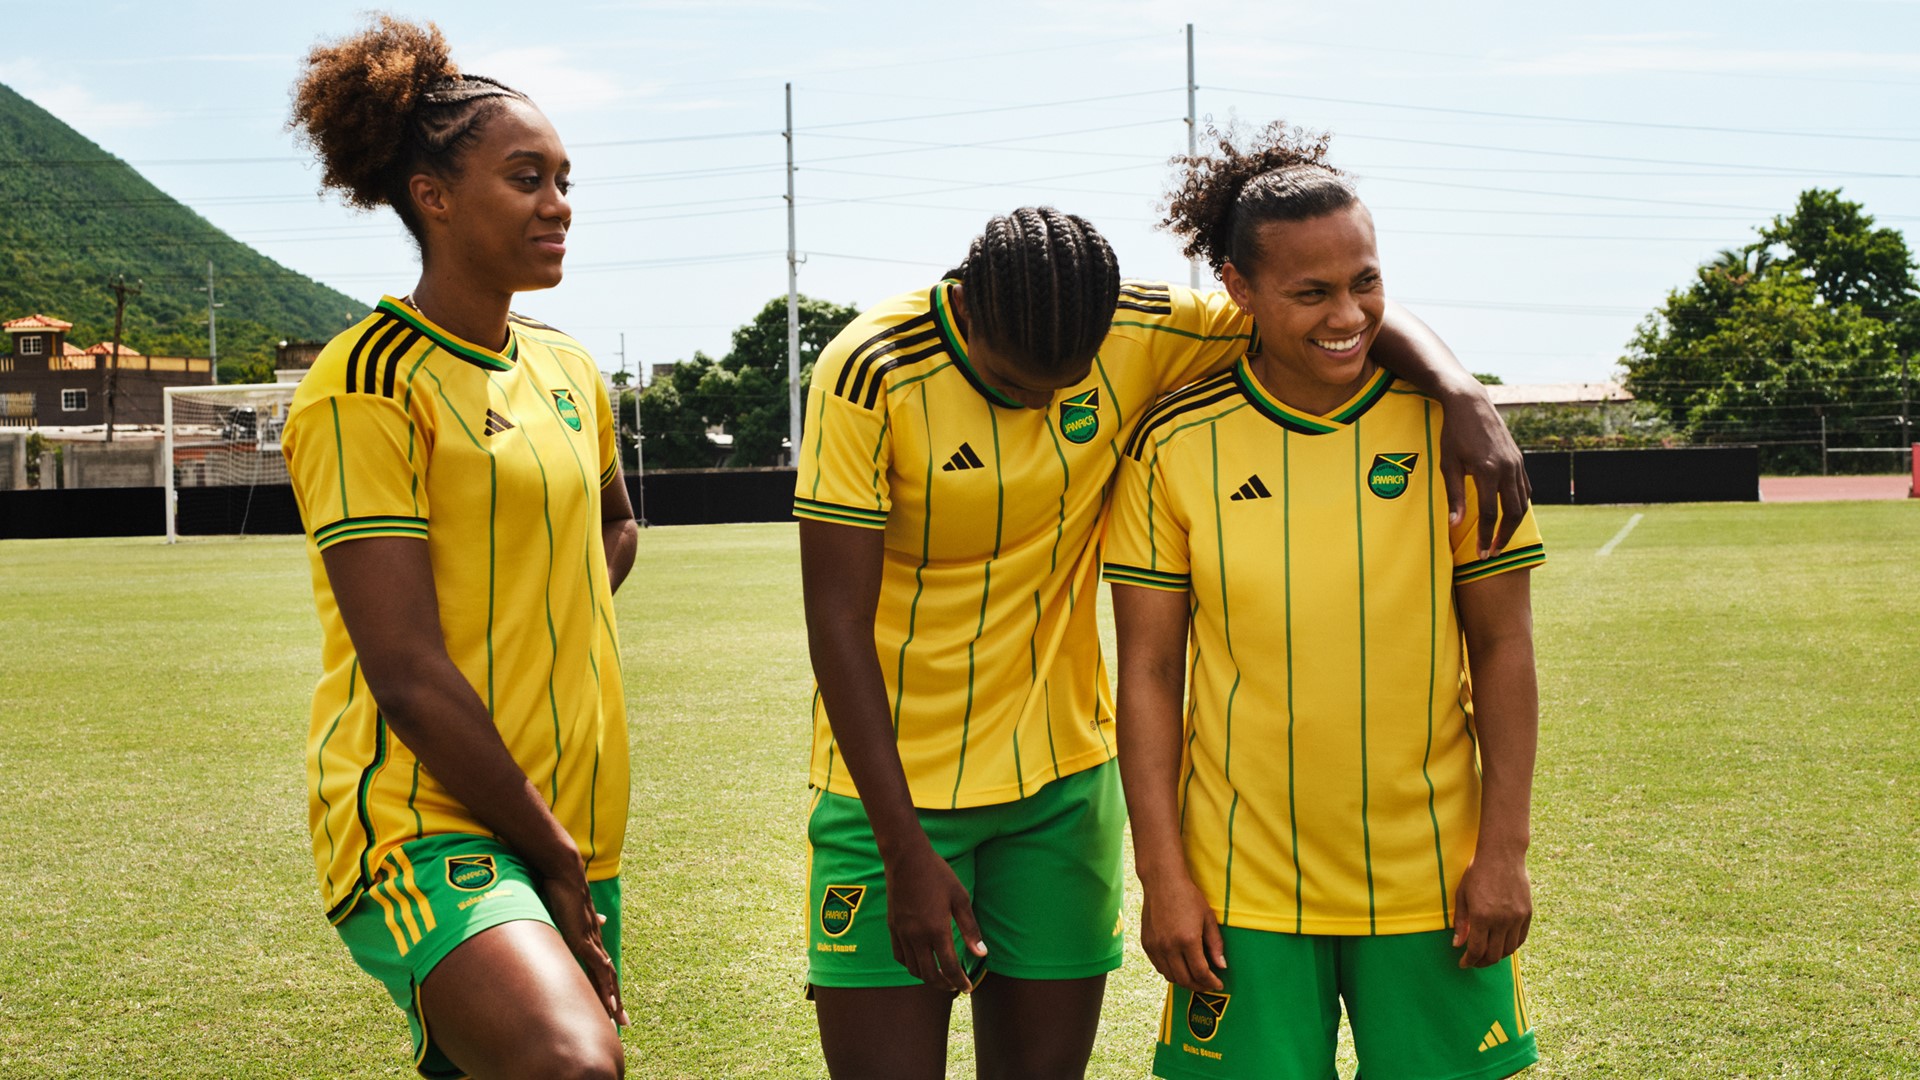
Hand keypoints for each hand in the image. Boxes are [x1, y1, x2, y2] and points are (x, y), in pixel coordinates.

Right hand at [536, 869, 628, 1024]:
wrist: (564, 873)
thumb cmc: (561, 888)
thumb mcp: (567, 909)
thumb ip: (579, 919)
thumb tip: (602, 919)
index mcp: (589, 938)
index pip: (601, 968)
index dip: (607, 986)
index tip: (611, 1004)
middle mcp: (595, 942)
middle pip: (609, 978)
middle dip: (615, 1001)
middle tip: (623, 1023)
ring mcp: (592, 942)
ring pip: (607, 979)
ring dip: (613, 1001)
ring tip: (619, 1022)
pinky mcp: (585, 942)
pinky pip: (598, 971)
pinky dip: (605, 989)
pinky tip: (610, 1004)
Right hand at [883, 845, 986, 992]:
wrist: (906, 858)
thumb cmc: (937, 875)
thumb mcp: (960, 898)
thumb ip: (970, 929)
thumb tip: (982, 953)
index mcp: (937, 929)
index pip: (950, 967)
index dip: (960, 981)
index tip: (968, 988)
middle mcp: (917, 936)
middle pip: (929, 975)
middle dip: (944, 985)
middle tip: (955, 987)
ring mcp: (902, 933)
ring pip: (913, 968)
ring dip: (928, 977)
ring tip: (940, 976)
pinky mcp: (892, 927)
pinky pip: (899, 956)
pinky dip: (911, 965)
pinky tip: (920, 961)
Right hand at [1140, 874, 1225, 992]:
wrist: (1162, 882)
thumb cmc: (1188, 897)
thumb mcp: (1208, 918)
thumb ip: (1215, 944)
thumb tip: (1222, 966)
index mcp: (1188, 940)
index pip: (1200, 972)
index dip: (1211, 982)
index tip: (1218, 985)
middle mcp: (1169, 947)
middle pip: (1185, 979)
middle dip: (1199, 986)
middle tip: (1208, 985)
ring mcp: (1156, 946)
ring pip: (1170, 976)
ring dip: (1184, 981)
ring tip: (1194, 977)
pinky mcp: (1146, 944)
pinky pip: (1159, 966)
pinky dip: (1170, 972)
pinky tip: (1179, 967)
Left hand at [1438, 386, 1530, 559]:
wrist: (1470, 404)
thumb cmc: (1453, 434)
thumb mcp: (1448, 465)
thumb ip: (1454, 497)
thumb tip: (1454, 526)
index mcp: (1488, 472)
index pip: (1489, 514)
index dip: (1485, 537)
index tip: (1481, 554)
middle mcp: (1507, 469)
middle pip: (1512, 513)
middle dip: (1503, 537)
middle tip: (1492, 553)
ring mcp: (1517, 464)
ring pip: (1522, 503)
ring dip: (1513, 524)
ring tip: (1501, 540)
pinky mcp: (1519, 459)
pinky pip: (1525, 488)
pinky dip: (1520, 505)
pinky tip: (1510, 514)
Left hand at [1451, 852, 1530, 968]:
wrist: (1502, 855)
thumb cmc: (1477, 872)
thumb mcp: (1462, 895)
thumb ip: (1461, 922)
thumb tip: (1457, 944)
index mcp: (1481, 916)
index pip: (1476, 950)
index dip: (1469, 960)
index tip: (1463, 963)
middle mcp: (1501, 920)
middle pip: (1493, 954)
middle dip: (1481, 962)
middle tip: (1474, 962)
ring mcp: (1517, 918)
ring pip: (1508, 950)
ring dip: (1497, 957)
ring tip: (1487, 955)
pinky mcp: (1527, 914)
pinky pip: (1520, 939)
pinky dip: (1511, 947)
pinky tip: (1502, 945)